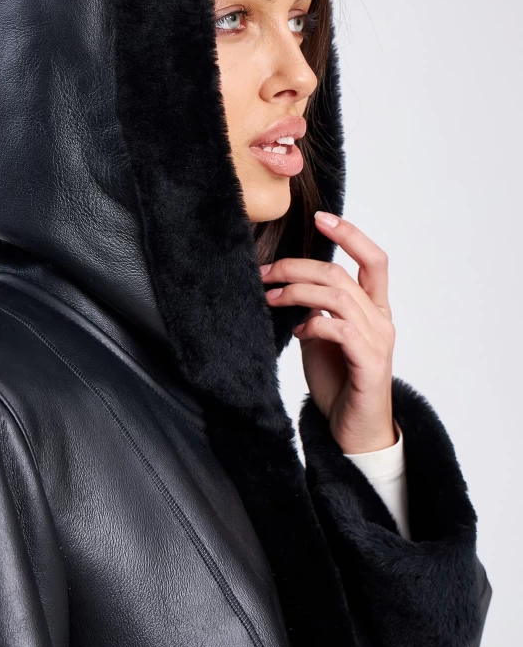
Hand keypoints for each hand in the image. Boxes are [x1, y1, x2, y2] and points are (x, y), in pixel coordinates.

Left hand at [260, 211, 396, 454]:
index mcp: (373, 308)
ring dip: (298, 292)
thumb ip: (314, 308)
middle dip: (297, 267)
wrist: (354, 430)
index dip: (350, 234)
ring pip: (338, 297)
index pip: (374, 259)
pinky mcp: (369, 364)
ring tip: (271, 297)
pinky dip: (314, 324)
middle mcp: (380, 319)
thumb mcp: (321, 336)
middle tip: (265, 272)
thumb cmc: (338, 381)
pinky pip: (341, 330)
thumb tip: (287, 283)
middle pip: (340, 274)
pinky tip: (297, 332)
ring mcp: (378, 341)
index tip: (321, 217)